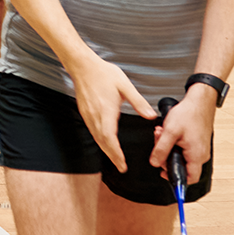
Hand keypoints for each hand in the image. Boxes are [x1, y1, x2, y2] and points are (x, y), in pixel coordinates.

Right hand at [69, 53, 155, 172]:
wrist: (83, 67)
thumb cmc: (104, 74)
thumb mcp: (125, 86)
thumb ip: (138, 102)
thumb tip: (151, 116)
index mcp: (106, 112)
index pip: (110, 139)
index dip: (116, 154)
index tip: (122, 164)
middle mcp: (95, 117)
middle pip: (103, 143)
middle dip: (112, 156)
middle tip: (121, 167)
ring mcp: (88, 116)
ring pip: (97, 138)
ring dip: (106, 150)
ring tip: (115, 158)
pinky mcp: (85, 113)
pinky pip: (93, 131)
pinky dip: (100, 140)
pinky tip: (105, 142)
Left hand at [149, 87, 215, 184]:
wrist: (199, 100)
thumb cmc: (189, 113)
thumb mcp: (170, 132)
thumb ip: (161, 150)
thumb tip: (155, 163)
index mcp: (197, 155)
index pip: (189, 179)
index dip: (176, 179)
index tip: (163, 174)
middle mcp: (201, 154)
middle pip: (180, 165)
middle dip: (165, 156)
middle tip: (158, 143)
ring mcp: (199, 148)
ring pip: (179, 155)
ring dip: (167, 146)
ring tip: (162, 134)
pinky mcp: (196, 142)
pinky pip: (182, 147)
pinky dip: (172, 141)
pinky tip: (167, 132)